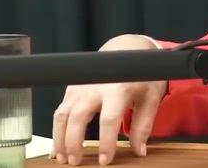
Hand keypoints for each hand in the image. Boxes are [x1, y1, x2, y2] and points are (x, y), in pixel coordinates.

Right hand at [51, 34, 166, 165]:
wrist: (126, 50)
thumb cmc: (140, 74)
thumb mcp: (150, 97)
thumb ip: (144, 124)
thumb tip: (139, 151)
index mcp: (118, 87)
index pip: (109, 118)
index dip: (106, 141)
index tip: (105, 160)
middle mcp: (95, 86)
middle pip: (78, 116)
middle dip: (73, 141)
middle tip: (75, 163)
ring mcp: (81, 87)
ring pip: (62, 114)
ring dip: (59, 138)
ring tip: (63, 158)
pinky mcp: (72, 89)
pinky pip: (60, 111)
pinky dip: (56, 130)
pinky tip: (58, 147)